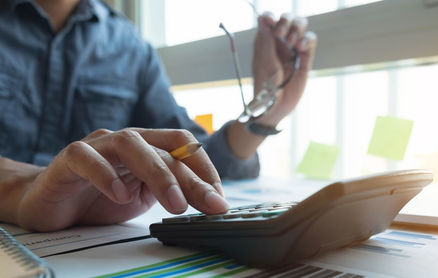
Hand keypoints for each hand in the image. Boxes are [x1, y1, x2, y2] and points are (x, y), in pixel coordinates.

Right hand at [15, 128, 228, 231]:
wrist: (50, 201)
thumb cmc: (99, 197)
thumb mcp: (143, 198)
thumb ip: (169, 192)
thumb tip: (210, 203)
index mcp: (147, 147)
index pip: (183, 147)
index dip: (205, 170)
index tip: (219, 199)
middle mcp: (126, 141)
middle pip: (165, 149)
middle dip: (192, 178)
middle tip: (210, 205)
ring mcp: (98, 146)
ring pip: (132, 145)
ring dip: (159, 174)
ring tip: (174, 204)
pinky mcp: (69, 157)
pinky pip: (87, 157)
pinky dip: (106, 174)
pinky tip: (120, 194)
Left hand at [252, 12, 317, 125]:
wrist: (276, 104)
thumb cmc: (265, 84)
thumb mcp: (263, 60)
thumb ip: (265, 38)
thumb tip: (263, 17)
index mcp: (265, 40)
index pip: (269, 19)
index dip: (271, 17)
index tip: (272, 23)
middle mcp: (280, 42)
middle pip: (288, 19)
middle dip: (286, 21)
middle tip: (280, 35)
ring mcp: (293, 48)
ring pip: (300, 26)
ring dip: (297, 29)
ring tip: (291, 44)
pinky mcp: (305, 57)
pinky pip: (310, 40)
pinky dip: (307, 40)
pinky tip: (300, 48)